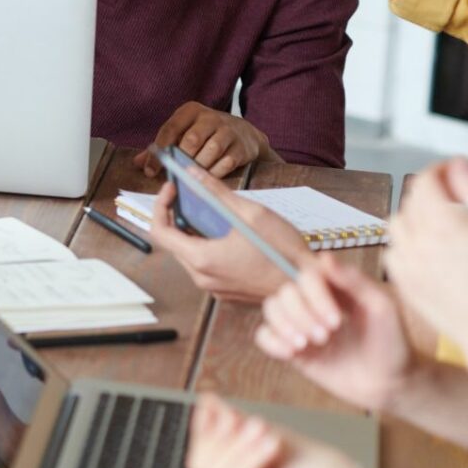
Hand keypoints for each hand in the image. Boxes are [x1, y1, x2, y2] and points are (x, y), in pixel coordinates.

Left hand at [134, 102, 273, 178]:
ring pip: (210, 152)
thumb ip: (163, 146)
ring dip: (199, 167)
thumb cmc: (206, 134)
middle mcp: (210, 118)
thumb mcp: (185, 132)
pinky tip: (209, 176)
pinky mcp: (241, 147)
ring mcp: (228, 131)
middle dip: (182, 160)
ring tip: (194, 175)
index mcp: (191, 111)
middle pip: (191, 140)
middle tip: (177, 172)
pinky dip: (215, 173)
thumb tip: (139, 163)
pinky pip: (225, 163)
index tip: (150, 171)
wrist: (244, 134)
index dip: (158, 151)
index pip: (170, 129)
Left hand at [150, 177, 311, 299]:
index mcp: (203, 259)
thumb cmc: (282, 252)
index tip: (172, 188)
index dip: (161, 205)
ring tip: (213, 212)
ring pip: (191, 256)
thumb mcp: (251, 213)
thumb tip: (194, 175)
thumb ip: (217, 193)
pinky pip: (207, 267)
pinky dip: (209, 246)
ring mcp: (215, 288)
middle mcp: (203, 278)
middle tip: (191, 195)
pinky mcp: (227, 292)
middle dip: (178, 216)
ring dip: (195, 232)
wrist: (307, 285)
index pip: (161, 232)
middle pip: (175, 244)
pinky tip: (229, 233)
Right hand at [186, 394, 415, 467]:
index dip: (203, 427)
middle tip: (254, 421)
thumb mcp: (278, 439)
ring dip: (238, 446)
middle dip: (220, 435)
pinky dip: (248, 462)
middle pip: (200, 463)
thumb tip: (210, 402)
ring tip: (268, 432)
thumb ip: (241, 425)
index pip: (204, 452)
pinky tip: (271, 447)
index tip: (209, 402)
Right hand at [257, 257, 415, 410]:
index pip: (307, 275)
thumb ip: (354, 280)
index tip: (336, 319)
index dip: (315, 295)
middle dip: (302, 314)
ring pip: (272, 308)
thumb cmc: (391, 342)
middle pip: (286, 291)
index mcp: (336, 287)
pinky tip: (291, 352)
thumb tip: (324, 256)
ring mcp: (304, 325)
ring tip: (307, 344)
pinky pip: (264, 336)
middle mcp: (316, 302)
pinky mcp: (295, 350)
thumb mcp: (380, 307)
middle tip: (326, 336)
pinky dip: (271, 341)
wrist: (390, 384)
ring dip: (285, 325)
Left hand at [386, 159, 467, 358]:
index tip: (453, 172)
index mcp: (443, 221)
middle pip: (410, 198)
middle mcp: (417, 240)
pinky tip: (427, 249)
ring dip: (414, 215)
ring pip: (397, 223)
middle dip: (430, 191)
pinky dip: (405, 243)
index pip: (425, 179)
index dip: (439, 169)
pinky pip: (393, 250)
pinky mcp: (403, 283)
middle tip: (454, 198)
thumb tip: (457, 165)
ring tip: (440, 223)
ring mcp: (406, 263)